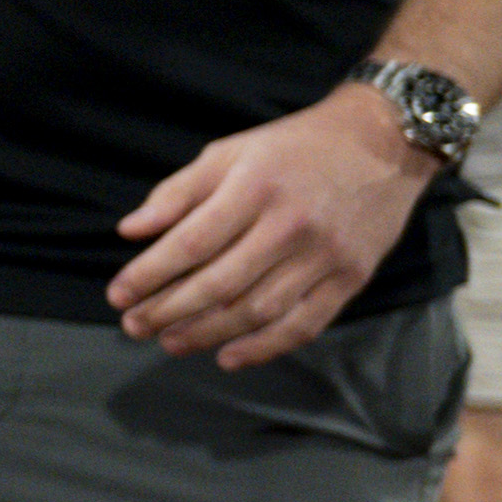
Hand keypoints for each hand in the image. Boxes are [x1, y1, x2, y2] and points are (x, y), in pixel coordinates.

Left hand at [111, 88, 434, 365]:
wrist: (383, 143)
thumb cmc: (294, 146)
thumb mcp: (229, 151)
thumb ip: (178, 192)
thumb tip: (129, 230)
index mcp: (254, 188)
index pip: (191, 243)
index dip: (149, 274)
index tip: (117, 295)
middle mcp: (290, 225)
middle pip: (220, 283)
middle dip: (169, 311)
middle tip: (134, 327)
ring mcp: (325, 256)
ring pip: (258, 310)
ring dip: (208, 334)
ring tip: (169, 342)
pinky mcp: (352, 278)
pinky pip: (305, 324)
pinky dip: (265, 347)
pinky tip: (229, 357)